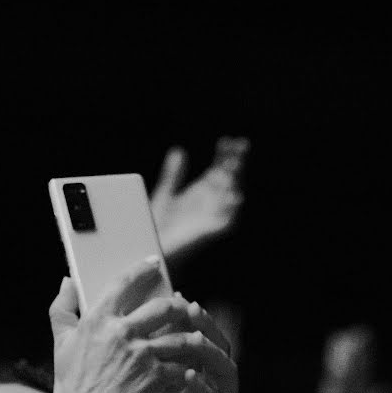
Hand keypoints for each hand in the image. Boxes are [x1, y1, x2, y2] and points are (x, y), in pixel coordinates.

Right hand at [38, 259, 215, 392]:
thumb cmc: (71, 385)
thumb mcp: (62, 343)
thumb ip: (62, 308)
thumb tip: (67, 281)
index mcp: (97, 319)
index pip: (124, 283)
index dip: (142, 270)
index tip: (154, 263)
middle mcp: (120, 332)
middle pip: (163, 307)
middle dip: (179, 306)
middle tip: (185, 307)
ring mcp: (140, 355)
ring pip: (180, 336)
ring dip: (191, 338)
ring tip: (195, 341)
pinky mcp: (154, 377)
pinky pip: (181, 366)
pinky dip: (187, 370)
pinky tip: (187, 373)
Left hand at [127, 305, 242, 392]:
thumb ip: (132, 375)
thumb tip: (107, 345)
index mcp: (198, 380)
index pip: (195, 339)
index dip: (185, 318)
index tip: (168, 296)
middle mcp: (216, 388)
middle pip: (216, 345)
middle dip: (201, 324)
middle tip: (184, 305)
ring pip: (225, 368)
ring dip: (208, 351)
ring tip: (190, 336)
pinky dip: (205, 389)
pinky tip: (188, 377)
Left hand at [151, 137, 248, 263]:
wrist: (152, 251)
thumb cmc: (159, 227)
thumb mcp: (166, 194)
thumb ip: (174, 174)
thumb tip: (179, 150)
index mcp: (201, 193)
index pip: (219, 170)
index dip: (225, 155)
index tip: (227, 141)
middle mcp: (209, 204)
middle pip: (228, 179)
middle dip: (235, 163)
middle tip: (240, 146)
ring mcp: (210, 217)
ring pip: (230, 196)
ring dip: (235, 181)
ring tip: (236, 165)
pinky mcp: (207, 233)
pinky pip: (226, 222)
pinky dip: (232, 211)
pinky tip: (234, 197)